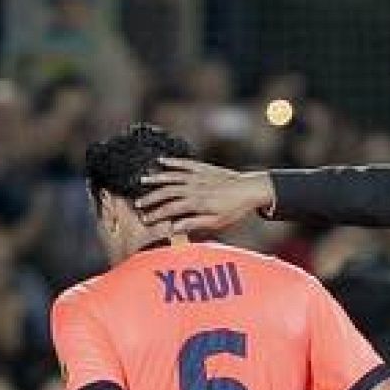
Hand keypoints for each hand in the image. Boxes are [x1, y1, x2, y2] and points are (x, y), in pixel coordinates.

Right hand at [136, 158, 274, 233]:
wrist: (251, 189)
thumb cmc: (235, 209)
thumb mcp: (216, 222)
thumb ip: (194, 223)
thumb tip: (175, 228)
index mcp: (197, 203)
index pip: (171, 209)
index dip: (156, 214)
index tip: (145, 219)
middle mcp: (194, 187)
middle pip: (167, 192)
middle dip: (151, 198)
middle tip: (138, 204)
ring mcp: (198, 176)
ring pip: (172, 176)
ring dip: (156, 178)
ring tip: (142, 181)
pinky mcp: (203, 167)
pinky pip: (184, 163)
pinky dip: (172, 162)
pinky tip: (160, 161)